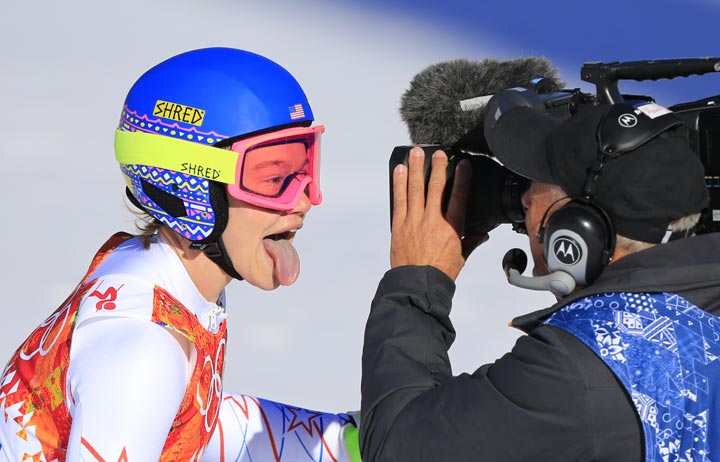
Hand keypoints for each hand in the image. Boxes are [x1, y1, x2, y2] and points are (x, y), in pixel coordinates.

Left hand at [390, 147, 487, 280]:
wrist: (418, 284)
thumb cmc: (439, 273)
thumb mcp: (460, 257)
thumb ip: (471, 242)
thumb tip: (482, 235)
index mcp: (451, 228)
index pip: (459, 197)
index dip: (462, 179)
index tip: (463, 165)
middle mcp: (432, 221)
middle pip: (435, 188)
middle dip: (437, 167)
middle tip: (439, 153)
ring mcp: (414, 222)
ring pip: (415, 189)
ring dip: (415, 169)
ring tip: (416, 153)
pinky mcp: (398, 226)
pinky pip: (399, 200)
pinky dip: (398, 184)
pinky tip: (399, 171)